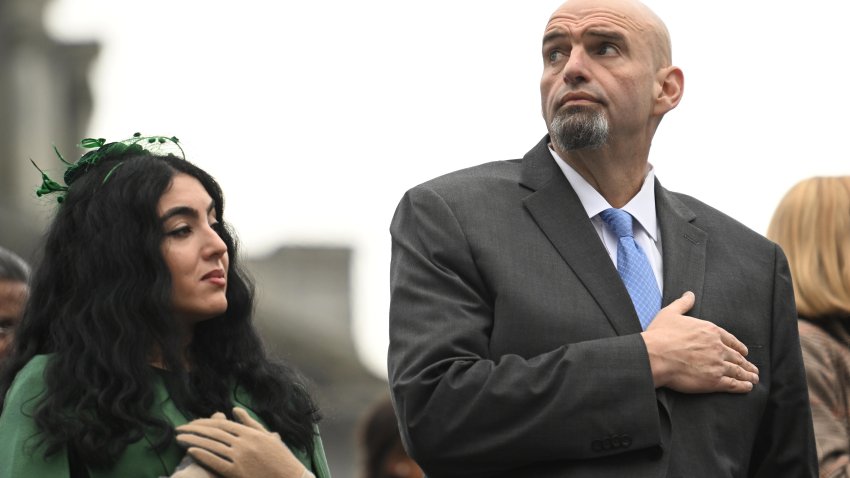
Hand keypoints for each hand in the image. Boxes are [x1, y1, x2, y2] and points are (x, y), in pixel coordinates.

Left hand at [175, 407, 308, 477]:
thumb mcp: (267, 437)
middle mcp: (244, 443)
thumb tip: (235, 410)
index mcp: (251, 433)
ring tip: (180, 437)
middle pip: (214, 433)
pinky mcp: (236, 473)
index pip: (223, 424)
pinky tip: (190, 451)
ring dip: (193, 440)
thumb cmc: (280, 459)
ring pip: (212, 445)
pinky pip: (215, 462)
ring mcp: (240, 458)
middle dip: (194, 429)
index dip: (205, 422)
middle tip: (180, 428)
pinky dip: (202, 455)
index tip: (192, 423)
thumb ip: (250, 423)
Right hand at [640, 291, 758, 392]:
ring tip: (754, 378)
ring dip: (748, 374)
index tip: (744, 352)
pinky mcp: (714, 381)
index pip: (730, 340)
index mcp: (710, 331)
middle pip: (736, 356)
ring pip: (738, 370)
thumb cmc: (660, 335)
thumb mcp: (670, 313)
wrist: (655, 355)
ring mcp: (717, 364)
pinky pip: (733, 384)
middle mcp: (718, 347)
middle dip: (746, 363)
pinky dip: (742, 386)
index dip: (738, 347)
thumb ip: (683, 304)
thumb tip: (689, 294)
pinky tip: (748, 387)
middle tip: (752, 368)